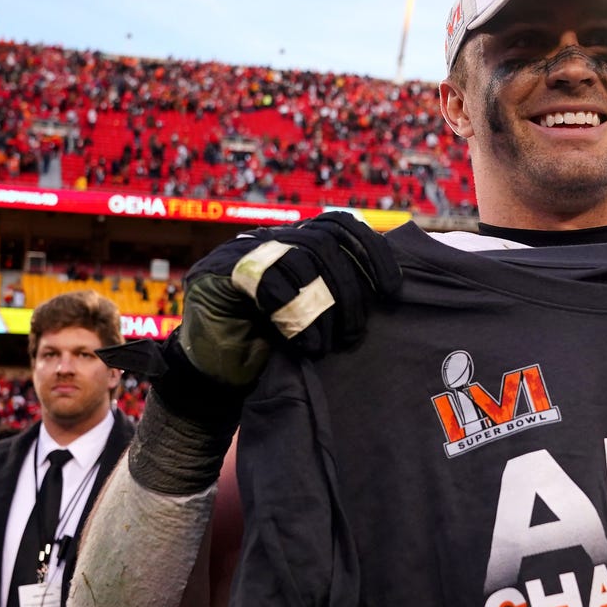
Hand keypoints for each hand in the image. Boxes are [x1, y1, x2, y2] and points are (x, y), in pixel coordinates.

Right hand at [179, 211, 401, 385]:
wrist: (214, 380)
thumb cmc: (267, 351)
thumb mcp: (310, 319)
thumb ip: (334, 294)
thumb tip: (382, 289)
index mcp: (292, 244)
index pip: (337, 226)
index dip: (369, 250)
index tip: (392, 287)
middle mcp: (266, 242)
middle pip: (322, 242)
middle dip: (348, 288)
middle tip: (356, 332)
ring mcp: (239, 255)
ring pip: (298, 259)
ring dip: (323, 306)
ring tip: (331, 343)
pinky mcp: (217, 277)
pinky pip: (267, 284)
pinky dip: (294, 318)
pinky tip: (307, 347)